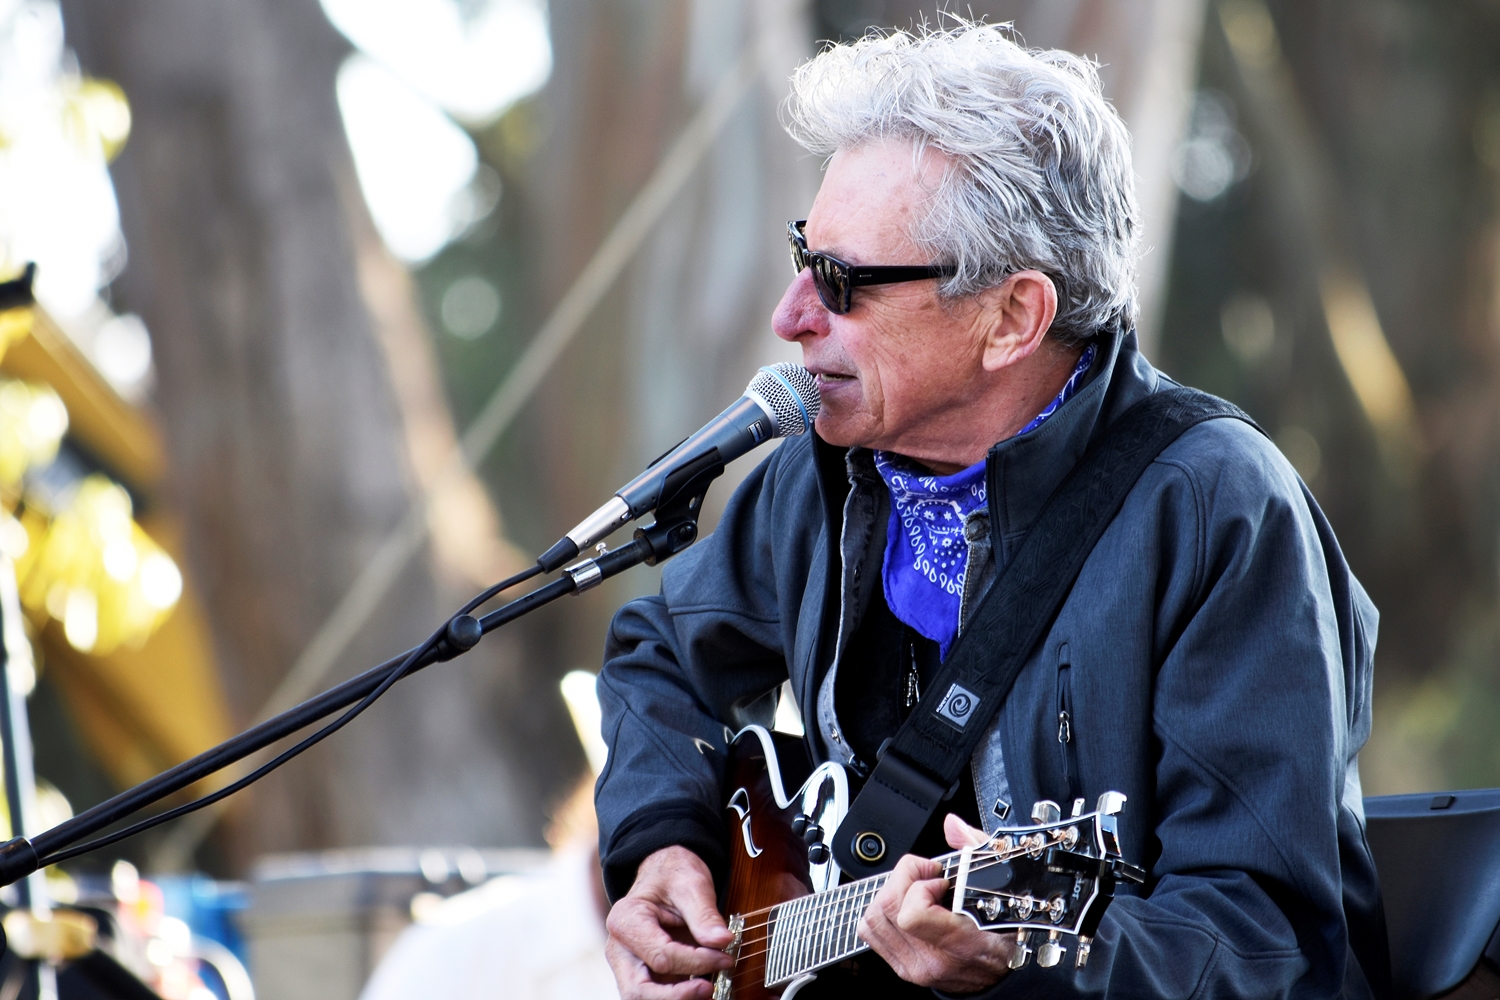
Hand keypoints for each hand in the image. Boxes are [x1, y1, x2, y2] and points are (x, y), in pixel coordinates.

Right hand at [604, 846, 732, 999]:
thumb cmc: (673, 875)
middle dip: (677, 996)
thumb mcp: (692, 885)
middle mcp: (620, 948)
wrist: (666, 874)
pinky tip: (700, 989)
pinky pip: (656, 996)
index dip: (697, 962)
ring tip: (707, 989)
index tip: (725, 957)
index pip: (661, 956)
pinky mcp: (643, 975)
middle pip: (639, 990)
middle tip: (709, 988)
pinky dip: (678, 996)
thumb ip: (704, 915)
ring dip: (677, 999)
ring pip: (644, 998)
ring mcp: (629, 965)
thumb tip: (723, 941)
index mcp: (626, 920)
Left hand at [858, 814, 1014, 992]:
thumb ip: (977, 850)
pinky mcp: (901, 966)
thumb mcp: (1004, 889)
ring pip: (872, 918)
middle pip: (886, 908)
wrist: (999, 973)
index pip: (912, 915)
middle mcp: (932, 959)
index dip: (919, 886)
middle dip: (903, 879)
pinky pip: (870, 932)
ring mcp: (913, 966)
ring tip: (917, 890)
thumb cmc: (1005, 934)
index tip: (940, 879)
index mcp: (960, 944)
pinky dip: (882, 912)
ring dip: (891, 893)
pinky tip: (906, 905)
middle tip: (927, 877)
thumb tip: (952, 826)